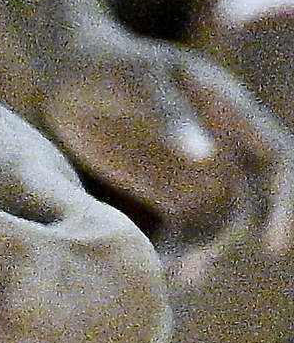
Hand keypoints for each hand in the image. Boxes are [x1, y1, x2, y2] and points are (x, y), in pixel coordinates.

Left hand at [31, 16, 293, 275]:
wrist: (72, 72)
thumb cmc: (111, 66)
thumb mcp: (140, 82)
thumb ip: (172, 117)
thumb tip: (206, 157)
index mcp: (233, 112)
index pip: (277, 162)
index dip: (283, 202)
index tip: (270, 241)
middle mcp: (227, 147)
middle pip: (249, 204)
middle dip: (230, 240)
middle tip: (197, 269)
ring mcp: (201, 172)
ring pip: (217, 223)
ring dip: (202, 252)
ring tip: (173, 276)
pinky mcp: (171, 191)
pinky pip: (184, 229)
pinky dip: (176, 251)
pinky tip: (156, 272)